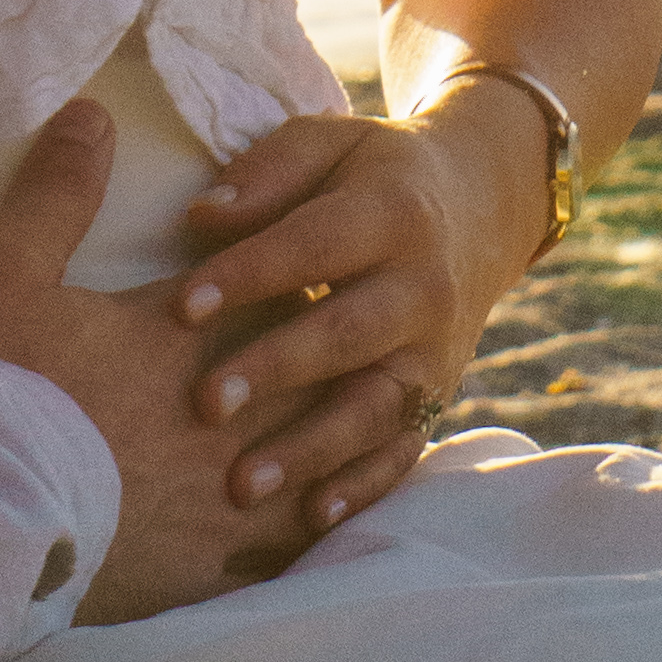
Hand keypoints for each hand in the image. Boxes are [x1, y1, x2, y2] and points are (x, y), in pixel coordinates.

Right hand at [0, 98, 322, 620]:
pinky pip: (291, 544)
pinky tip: (318, 522)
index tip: (305, 261)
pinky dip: (313, 525)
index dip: (285, 272)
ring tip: (351, 424)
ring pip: (314, 456)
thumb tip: (92, 115)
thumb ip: (58, 193)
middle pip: (306, 368)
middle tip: (351, 331)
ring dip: (336, 436)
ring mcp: (220, 494)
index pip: (262, 289)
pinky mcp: (208, 565)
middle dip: (329, 348)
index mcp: (176, 336)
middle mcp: (218, 411)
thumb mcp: (1, 270)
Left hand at [165, 88, 552, 548]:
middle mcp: (424, 289)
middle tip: (205, 405)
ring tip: (240, 487)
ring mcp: (436, 353)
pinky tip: (310, 517)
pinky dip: (362, 488)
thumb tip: (201, 217)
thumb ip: (268, 173)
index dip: (251, 274)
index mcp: (393, 214)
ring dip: (310, 450)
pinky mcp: (438, 398)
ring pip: (376, 409)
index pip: (316, 245)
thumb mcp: (329, 144)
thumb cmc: (369, 176)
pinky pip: (403, 451)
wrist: (479, 209)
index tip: (182, 305)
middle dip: (277, 371)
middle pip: (349, 334)